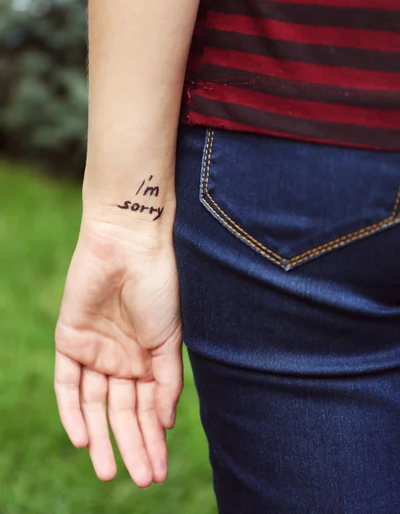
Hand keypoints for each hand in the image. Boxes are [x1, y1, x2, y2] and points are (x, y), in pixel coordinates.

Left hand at [54, 218, 181, 487]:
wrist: (131, 245)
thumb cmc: (159, 286)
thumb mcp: (171, 338)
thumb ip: (167, 381)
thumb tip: (166, 423)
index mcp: (149, 357)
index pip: (148, 408)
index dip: (153, 440)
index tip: (159, 472)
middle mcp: (122, 358)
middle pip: (123, 411)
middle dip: (132, 445)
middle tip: (141, 480)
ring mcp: (95, 350)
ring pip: (95, 404)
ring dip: (101, 437)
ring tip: (108, 472)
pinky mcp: (70, 338)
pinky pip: (68, 383)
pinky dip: (72, 411)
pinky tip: (82, 438)